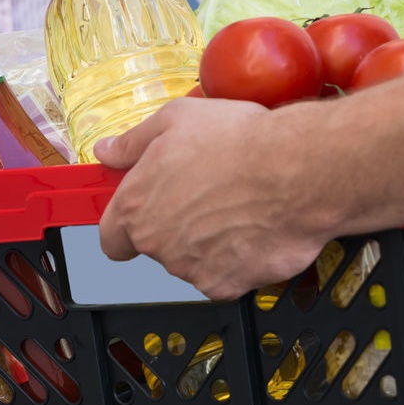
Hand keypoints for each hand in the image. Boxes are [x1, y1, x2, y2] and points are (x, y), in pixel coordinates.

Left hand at [95, 96, 332, 298]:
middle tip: (209, 194)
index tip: (147, 212)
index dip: (128, 226)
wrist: (295, 173)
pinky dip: (239, 258)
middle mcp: (158, 245)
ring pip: (194, 260)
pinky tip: (255, 227)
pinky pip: (228, 275)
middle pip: (159, 247)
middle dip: (178, 226)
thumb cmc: (238, 143)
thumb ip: (132, 142)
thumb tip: (107, 151)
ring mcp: (191, 269)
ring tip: (238, 205)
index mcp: (135, 208)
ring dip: (210, 241)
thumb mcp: (174, 119)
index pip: (112, 238)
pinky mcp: (227, 285)